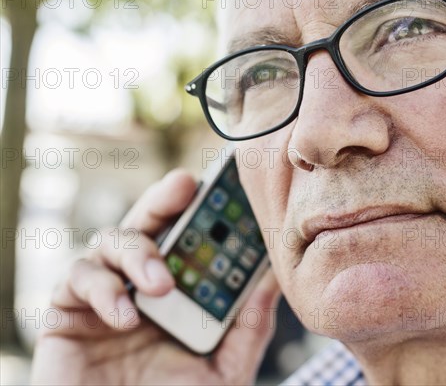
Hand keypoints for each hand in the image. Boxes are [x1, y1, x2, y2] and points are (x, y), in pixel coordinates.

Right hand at [31, 169, 280, 384]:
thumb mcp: (225, 370)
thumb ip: (248, 327)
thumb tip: (272, 277)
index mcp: (179, 294)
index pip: (190, 241)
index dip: (205, 213)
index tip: (227, 190)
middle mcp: (141, 287)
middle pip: (149, 224)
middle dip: (165, 200)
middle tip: (184, 185)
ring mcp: (104, 296)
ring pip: (111, 241)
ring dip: (138, 253)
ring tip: (161, 285)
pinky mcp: (66, 313)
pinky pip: (76, 278)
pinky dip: (101, 289)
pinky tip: (123, 318)